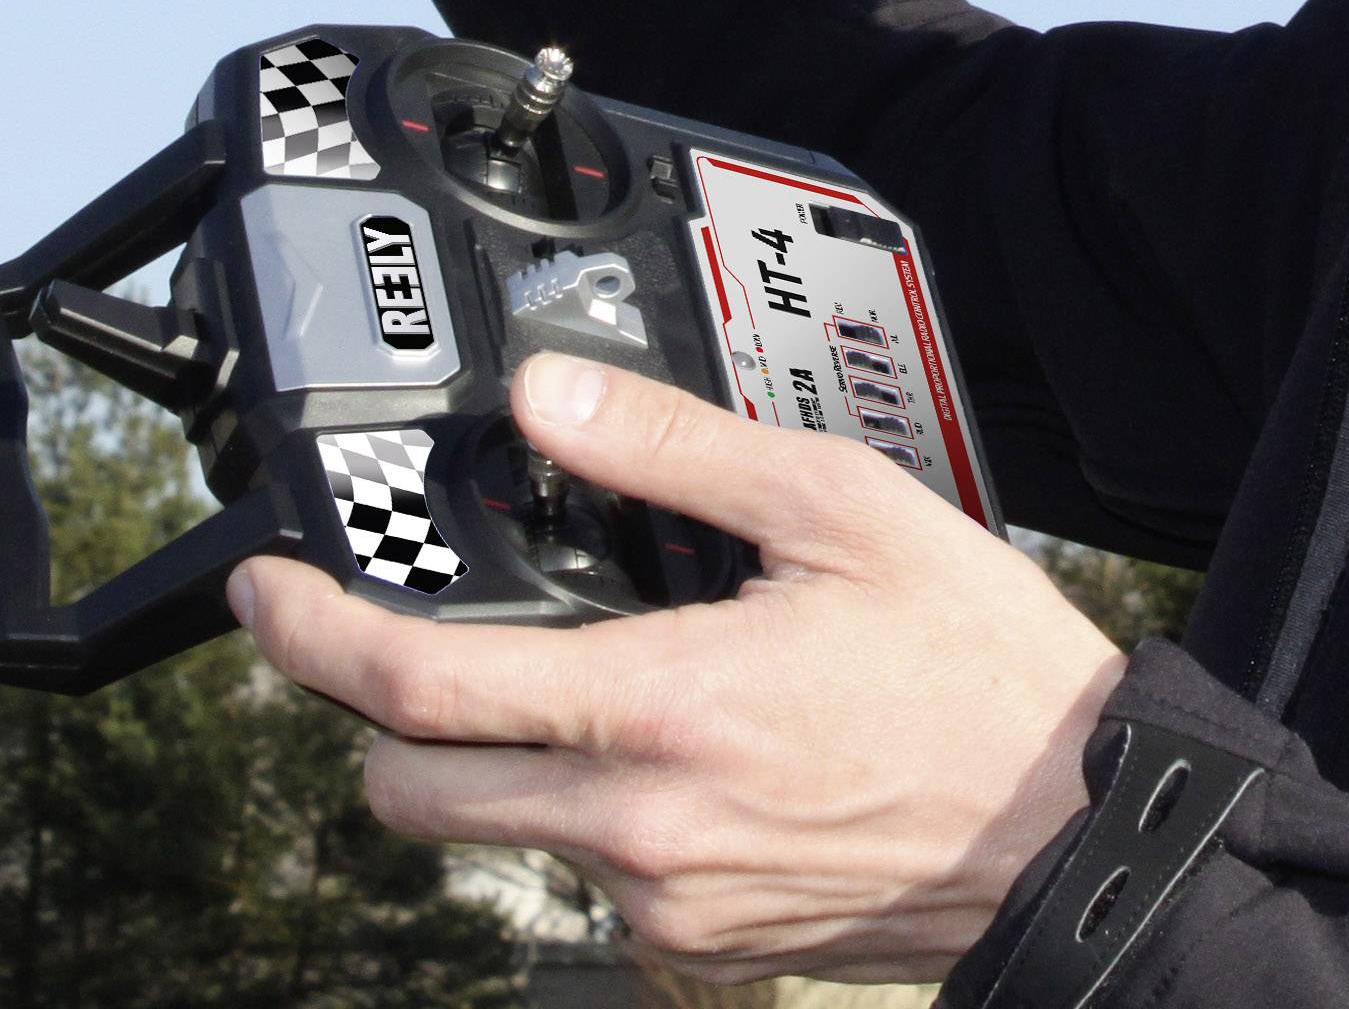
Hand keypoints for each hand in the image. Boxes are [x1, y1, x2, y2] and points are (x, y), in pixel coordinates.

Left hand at [231, 356, 1124, 982]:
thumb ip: (672, 448)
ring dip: (489, 769)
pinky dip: (590, 820)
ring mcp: (664, 906)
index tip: (268, 595)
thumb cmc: (981, 672)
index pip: (416, 691)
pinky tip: (676, 756)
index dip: (308, 636)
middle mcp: (640, 829)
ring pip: (496, 841)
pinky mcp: (699, 953)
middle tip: (396, 646)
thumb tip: (551, 395)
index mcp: (661, 707)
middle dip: (372, 720)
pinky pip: (588, 887)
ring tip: (575, 686)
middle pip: (409, 793)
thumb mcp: (839, 509)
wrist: (1079, 833)